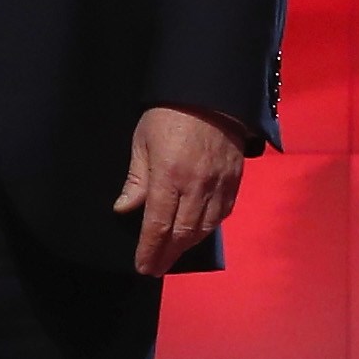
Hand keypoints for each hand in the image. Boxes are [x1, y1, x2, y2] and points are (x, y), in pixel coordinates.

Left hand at [114, 104, 247, 275]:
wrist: (211, 91)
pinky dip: (210, 227)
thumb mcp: (142, 141)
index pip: (158, 225)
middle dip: (168, 254)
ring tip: (174, 252)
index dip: (150, 250)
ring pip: (205, 227)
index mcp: (168, 176)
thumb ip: (136, 179)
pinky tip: (199, 231)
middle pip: (183, 233)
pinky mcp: (235, 179)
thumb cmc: (168, 114)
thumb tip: (124, 209)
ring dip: (188, 244)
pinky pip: (224, 213)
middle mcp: (196, 186)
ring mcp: (219, 184)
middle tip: (156, 267)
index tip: (143, 266)